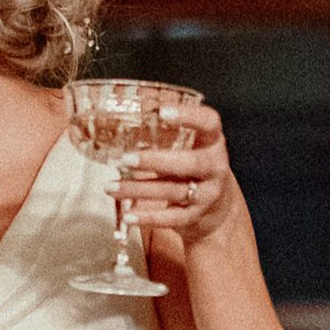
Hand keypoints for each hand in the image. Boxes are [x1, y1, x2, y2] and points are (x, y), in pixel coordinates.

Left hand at [109, 102, 245, 245]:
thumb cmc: (193, 167)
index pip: (209, 123)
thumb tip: (121, 117)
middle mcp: (215, 167)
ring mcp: (208, 194)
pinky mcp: (196, 215)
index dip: (189, 116)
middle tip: (126, 159)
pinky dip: (148, 217)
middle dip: (156, 161)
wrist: (218, 209)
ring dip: (139, 189)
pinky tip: (127, 215)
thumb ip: (167, 135)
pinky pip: (172, 218)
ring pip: (173, 191)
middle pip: (191, 163)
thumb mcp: (189, 147)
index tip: (162, 112)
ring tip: (111, 186)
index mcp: (213, 142)